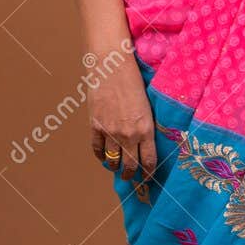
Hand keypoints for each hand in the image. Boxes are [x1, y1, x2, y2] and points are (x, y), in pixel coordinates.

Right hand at [88, 55, 157, 180]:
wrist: (112, 67)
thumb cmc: (134, 82)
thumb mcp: (147, 105)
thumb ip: (145, 125)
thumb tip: (145, 141)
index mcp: (146, 129)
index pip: (149, 160)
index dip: (148, 173)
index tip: (147, 177)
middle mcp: (128, 134)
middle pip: (130, 165)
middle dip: (130, 175)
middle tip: (131, 177)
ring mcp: (110, 132)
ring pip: (112, 160)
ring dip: (115, 167)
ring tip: (117, 168)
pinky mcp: (95, 126)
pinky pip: (97, 149)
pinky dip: (100, 156)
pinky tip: (103, 157)